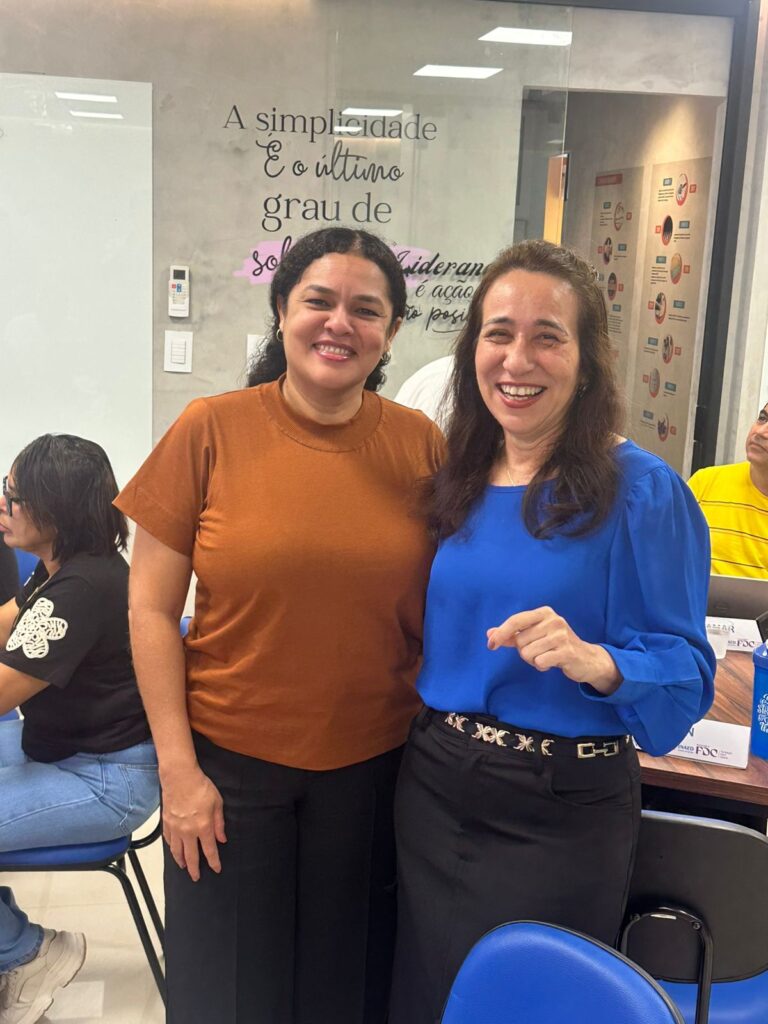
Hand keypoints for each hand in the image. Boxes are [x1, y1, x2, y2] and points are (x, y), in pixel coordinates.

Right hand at [160, 764, 226, 880]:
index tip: (216, 869)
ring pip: (177, 851)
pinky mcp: (166, 822)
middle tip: (196, 877)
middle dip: (194, 869)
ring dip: (180, 861)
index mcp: (203, 827)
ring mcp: (175, 828)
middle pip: (191, 856)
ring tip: (184, 867)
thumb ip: (219, 823)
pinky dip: (172, 848)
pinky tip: (174, 850)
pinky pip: (169, 840)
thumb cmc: (201, 787)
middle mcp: (188, 831)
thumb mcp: (217, 803)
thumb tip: (222, 839)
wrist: (180, 777)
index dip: (213, 862)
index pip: (209, 850)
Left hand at [486, 606, 621, 694]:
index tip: (491, 645)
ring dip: (533, 660)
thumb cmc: (556, 645)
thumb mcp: (535, 635)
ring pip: (527, 653)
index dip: (500, 634)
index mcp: (544, 613)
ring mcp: (561, 635)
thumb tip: (490, 634)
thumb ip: (512, 635)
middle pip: (520, 641)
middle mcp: (553, 620)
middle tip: (539, 652)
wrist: (586, 658)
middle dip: (524, 651)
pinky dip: (541, 666)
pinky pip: (539, 662)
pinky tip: (552, 663)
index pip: (515, 621)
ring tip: (546, 656)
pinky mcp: (567, 651)